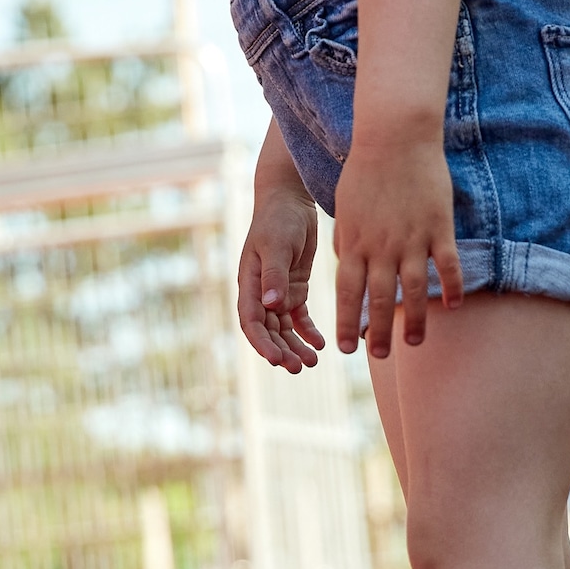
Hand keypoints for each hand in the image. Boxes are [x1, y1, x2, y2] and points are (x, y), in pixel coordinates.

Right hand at [237, 180, 327, 370]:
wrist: (291, 201)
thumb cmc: (278, 220)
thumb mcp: (276, 245)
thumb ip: (274, 275)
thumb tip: (270, 305)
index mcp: (249, 284)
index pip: (251, 321)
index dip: (262, 342)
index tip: (276, 359)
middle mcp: (260, 293)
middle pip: (268, 331)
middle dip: (282, 350)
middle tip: (299, 367)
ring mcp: (277, 292)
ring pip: (284, 329)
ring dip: (295, 346)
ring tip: (312, 362)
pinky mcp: (294, 288)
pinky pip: (299, 317)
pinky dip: (308, 332)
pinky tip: (320, 344)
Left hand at [333, 128, 461, 357]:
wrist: (395, 135)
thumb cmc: (365, 170)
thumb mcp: (345, 207)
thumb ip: (348, 240)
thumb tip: (348, 268)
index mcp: (355, 241)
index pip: (347, 291)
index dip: (347, 321)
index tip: (346, 348)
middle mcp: (381, 245)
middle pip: (379, 298)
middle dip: (378, 331)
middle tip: (380, 356)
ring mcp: (412, 237)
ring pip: (413, 289)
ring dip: (414, 320)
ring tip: (415, 343)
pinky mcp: (439, 225)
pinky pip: (447, 264)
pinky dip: (452, 287)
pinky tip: (453, 306)